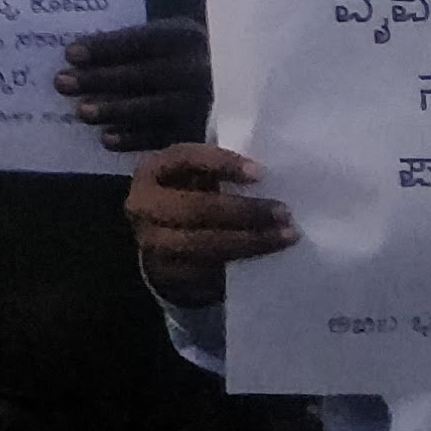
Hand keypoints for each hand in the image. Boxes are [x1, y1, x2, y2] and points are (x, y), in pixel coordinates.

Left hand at [60, 19, 211, 153]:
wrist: (220, 84)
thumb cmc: (174, 56)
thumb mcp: (162, 38)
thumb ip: (129, 43)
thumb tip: (75, 55)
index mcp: (184, 37)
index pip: (138, 41)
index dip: (103, 48)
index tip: (70, 54)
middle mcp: (197, 68)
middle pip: (140, 74)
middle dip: (98, 79)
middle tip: (62, 82)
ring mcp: (201, 102)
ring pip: (150, 108)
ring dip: (112, 110)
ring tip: (80, 112)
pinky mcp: (198, 131)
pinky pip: (161, 137)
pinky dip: (132, 139)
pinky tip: (106, 139)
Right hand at [128, 141, 296, 308]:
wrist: (162, 241)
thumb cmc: (188, 195)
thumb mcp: (193, 176)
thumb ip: (217, 171)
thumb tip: (267, 176)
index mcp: (152, 169)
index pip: (186, 159)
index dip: (223, 164)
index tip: (262, 173)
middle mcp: (143, 203)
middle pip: (195, 207)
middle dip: (244, 211)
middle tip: (284, 212)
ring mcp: (151, 240)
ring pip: (203, 242)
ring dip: (251, 240)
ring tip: (287, 235)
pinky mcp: (166, 271)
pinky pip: (208, 267)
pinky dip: (242, 258)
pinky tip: (270, 253)